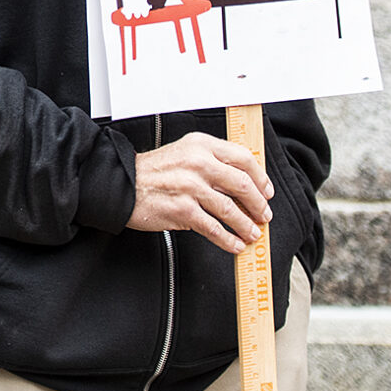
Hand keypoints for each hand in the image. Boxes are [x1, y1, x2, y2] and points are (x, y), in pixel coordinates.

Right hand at [125, 132, 272, 253]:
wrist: (123, 184)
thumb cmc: (154, 171)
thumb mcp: (185, 152)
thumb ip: (212, 161)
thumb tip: (244, 183)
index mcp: (201, 145)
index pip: (244, 158)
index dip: (261, 178)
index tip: (267, 192)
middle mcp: (198, 163)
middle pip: (242, 185)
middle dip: (259, 205)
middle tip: (264, 215)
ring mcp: (190, 187)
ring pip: (231, 210)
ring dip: (247, 225)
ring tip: (252, 233)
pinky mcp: (183, 210)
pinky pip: (214, 229)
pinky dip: (229, 240)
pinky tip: (235, 244)